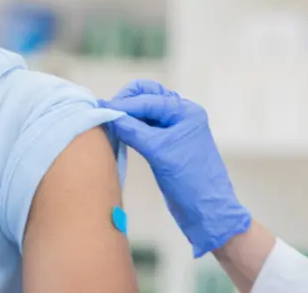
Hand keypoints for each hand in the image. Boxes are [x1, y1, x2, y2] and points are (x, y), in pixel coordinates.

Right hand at [100, 80, 251, 256]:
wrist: (206, 211)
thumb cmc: (189, 180)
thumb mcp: (159, 152)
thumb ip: (133, 131)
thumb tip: (109, 115)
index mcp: (186, 112)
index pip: (149, 100)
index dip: (124, 103)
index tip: (100, 108)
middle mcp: (181, 115)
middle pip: (148, 96)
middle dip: (127, 101)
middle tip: (107, 113)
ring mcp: (174, 129)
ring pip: (146, 111)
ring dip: (128, 113)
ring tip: (108, 121)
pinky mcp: (166, 144)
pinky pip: (145, 127)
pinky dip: (131, 126)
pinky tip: (118, 132)